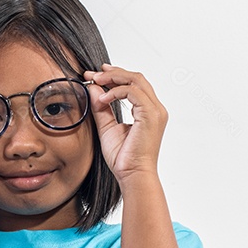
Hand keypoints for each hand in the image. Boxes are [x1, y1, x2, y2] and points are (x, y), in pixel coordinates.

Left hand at [82, 65, 167, 183]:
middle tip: (92, 73)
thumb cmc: (124, 158)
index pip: (134, 84)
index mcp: (148, 111)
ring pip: (136, 80)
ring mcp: (155, 111)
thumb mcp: (107, 128)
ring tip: (95, 81)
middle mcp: (155, 108)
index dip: (114, 76)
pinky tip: (102, 99)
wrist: (132, 175)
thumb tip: (93, 89)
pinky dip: (115, 91)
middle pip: (136, 77)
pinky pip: (133, 92)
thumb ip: (101, 108)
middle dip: (112, 72)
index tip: (95, 75)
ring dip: (113, 77)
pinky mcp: (150, 115)